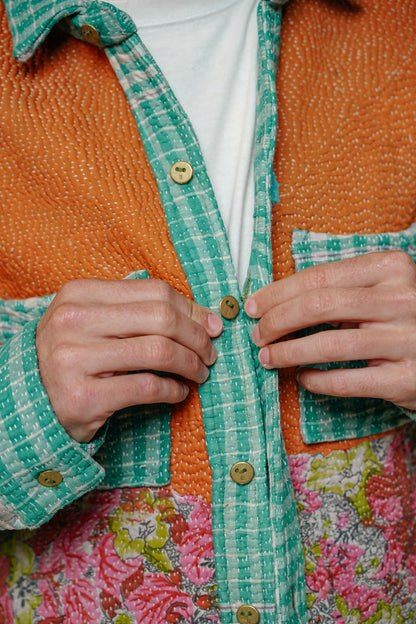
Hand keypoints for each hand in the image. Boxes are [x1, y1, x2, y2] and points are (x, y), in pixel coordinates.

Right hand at [36, 279, 222, 441]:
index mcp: (80, 294)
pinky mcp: (83, 397)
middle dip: (196, 337)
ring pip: (158, 352)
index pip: (154, 292)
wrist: (30, 397)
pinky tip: (179, 392)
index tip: (211, 326)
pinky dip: (173, 390)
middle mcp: (73, 321)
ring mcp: (74, 359)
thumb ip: (142, 311)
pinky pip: (146, 387)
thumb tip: (206, 317)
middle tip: (209, 354)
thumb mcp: (96, 320)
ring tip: (199, 373)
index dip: (191, 309)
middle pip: (161, 318)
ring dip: (190, 364)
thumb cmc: (74, 355)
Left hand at [244, 251, 415, 410]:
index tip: (253, 306)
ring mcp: (407, 340)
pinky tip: (302, 378)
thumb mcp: (380, 290)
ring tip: (268, 357)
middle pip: (319, 307)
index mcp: (390, 268)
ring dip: (288, 353)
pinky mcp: (406, 379)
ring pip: (329, 345)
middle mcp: (401, 299)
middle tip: (256, 334)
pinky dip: (316, 381)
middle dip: (276, 321)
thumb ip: (339, 288)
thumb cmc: (401, 317)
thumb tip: (274, 300)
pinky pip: (346, 381)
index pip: (319, 277)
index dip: (277, 293)